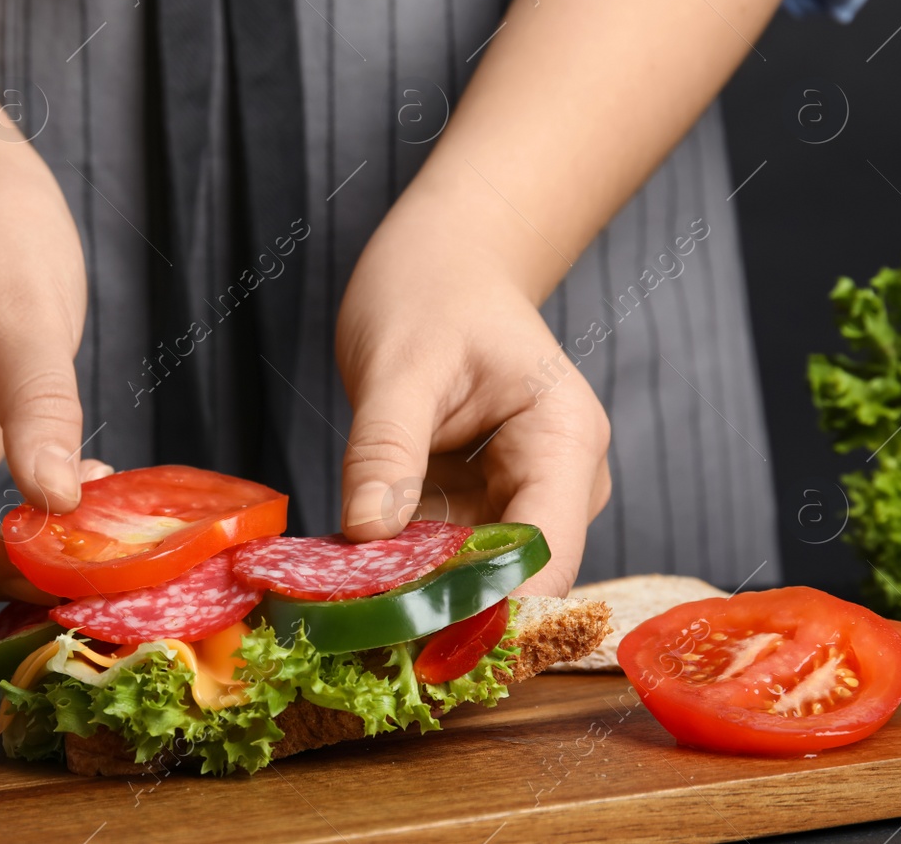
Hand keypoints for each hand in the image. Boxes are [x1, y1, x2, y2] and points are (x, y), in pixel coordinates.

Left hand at [334, 187, 610, 596]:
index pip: (544, 556)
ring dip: (411, 592)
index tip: (408, 638)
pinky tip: (349, 572)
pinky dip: (400, 567)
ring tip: (336, 599)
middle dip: (436, 607)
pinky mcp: (483, 506)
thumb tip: (366, 536)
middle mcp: (561, 481)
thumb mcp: (399, 363)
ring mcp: (524, 498)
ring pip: (472, 577)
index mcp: (565, 441)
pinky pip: (444, 556)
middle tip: (348, 628)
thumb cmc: (432, 290)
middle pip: (510, 579)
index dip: (484, 607)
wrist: (445, 262)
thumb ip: (385, 449)